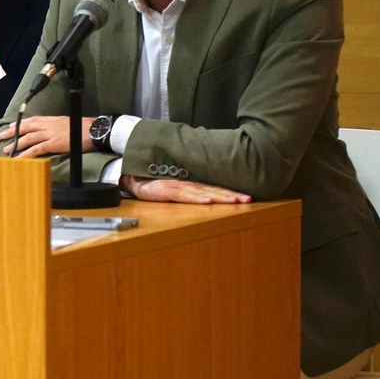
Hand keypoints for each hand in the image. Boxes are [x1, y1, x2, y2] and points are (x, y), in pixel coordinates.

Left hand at [0, 116, 94, 156]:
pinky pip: (36, 149)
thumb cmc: (86, 128)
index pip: (34, 120)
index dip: (21, 123)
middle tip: (2, 136)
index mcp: (53, 120)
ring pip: (29, 138)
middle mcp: (49, 125)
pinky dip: (26, 154)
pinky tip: (19, 159)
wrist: (95, 130)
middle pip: (27, 127)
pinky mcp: (54, 144)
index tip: (12, 126)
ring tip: (7, 150)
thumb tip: (55, 132)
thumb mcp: (70, 123)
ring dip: (16, 144)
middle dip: (14, 132)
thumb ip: (59, 126)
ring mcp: (50, 134)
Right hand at [120, 175, 250, 203]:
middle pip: (214, 191)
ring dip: (220, 197)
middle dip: (232, 196)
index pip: (215, 189)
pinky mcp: (166, 190)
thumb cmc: (153, 184)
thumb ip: (189, 191)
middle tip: (248, 200)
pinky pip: (184, 195)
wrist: (131, 176)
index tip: (247, 198)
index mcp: (192, 185)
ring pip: (203, 193)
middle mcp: (188, 184)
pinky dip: (197, 199)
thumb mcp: (174, 188)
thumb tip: (208, 198)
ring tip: (235, 201)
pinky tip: (207, 202)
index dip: (231, 193)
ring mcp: (178, 186)